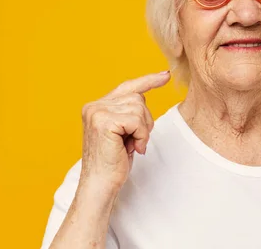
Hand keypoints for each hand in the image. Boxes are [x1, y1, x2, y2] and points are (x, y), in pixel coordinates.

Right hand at [79, 71, 170, 193]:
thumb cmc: (113, 162)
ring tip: (132, 144)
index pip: (127, 87)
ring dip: (143, 129)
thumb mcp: (124, 131)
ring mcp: (97, 113)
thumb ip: (128, 112)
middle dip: (145, 120)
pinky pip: (137, 120)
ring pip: (139, 107)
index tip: (166, 75)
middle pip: (138, 97)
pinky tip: (133, 148)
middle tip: (136, 140)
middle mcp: (94, 106)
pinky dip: (141, 135)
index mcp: (97, 106)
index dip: (148, 80)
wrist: (100, 185)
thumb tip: (145, 93)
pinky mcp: (103, 122)